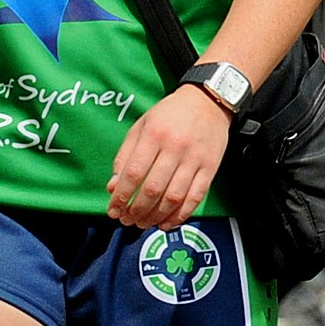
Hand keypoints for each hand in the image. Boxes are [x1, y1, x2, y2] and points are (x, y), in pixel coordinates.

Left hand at [107, 84, 228, 228]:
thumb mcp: (140, 127)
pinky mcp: (211, 168)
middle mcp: (175, 148)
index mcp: (154, 136)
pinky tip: (167, 223)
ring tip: (143, 224)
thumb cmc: (168, 115)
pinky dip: (181, 214)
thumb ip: (125, 156)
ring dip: (156, 215)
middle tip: (126, 221)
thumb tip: (113, 187)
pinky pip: (196, 197)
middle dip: (136, 210)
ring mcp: (196, 159)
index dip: (121, 196)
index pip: (133, 173)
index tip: (113, 210)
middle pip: (153, 188)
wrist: (208, 102)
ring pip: (175, 196)